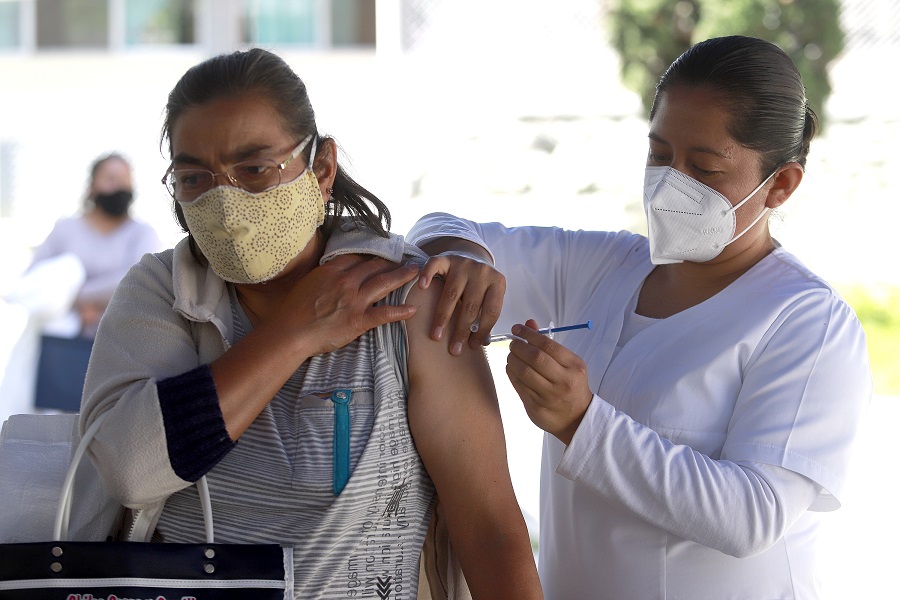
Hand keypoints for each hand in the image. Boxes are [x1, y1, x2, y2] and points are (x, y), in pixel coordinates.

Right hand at [271, 254, 419, 355]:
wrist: (291, 331)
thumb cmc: (294, 310)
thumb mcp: (308, 282)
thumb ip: (324, 275)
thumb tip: (332, 272)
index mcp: (332, 271)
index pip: (358, 257)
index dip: (372, 254)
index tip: (382, 253)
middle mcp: (346, 281)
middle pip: (375, 266)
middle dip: (392, 261)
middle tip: (404, 258)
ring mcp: (354, 300)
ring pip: (384, 282)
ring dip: (402, 276)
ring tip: (415, 271)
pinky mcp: (359, 320)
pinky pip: (385, 313)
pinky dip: (401, 311)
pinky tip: (413, 309)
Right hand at [417, 251, 505, 353]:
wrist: (472, 257)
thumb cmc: (480, 284)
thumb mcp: (489, 296)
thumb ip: (486, 315)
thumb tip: (482, 344)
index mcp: (497, 283)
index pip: (491, 311)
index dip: (482, 331)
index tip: (471, 347)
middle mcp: (482, 272)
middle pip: (471, 306)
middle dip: (461, 330)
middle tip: (453, 349)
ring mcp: (464, 263)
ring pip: (452, 294)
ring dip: (442, 317)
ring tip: (436, 335)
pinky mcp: (447, 258)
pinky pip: (435, 265)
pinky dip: (427, 275)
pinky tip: (422, 288)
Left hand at [506, 319, 592, 444]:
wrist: (577, 418)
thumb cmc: (571, 385)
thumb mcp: (568, 363)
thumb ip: (548, 343)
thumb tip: (529, 324)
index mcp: (574, 367)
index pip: (548, 345)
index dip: (529, 334)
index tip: (518, 329)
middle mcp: (564, 381)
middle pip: (535, 358)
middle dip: (519, 347)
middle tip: (513, 343)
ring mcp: (550, 396)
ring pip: (524, 372)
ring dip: (512, 360)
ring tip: (511, 355)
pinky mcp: (537, 407)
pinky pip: (519, 386)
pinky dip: (511, 373)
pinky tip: (511, 368)